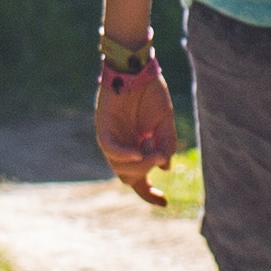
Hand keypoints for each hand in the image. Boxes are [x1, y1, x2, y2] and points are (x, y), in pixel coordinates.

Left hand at [96, 59, 179, 206]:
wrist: (137, 67)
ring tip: (153, 151)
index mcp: (136, 148)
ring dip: (140, 164)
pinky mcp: (103, 127)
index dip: (149, 194)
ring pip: (120, 167)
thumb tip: (165, 167)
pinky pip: (110, 149)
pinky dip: (124, 154)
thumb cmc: (150, 92)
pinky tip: (139, 152)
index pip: (138, 179)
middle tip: (158, 161)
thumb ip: (166, 144)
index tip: (164, 202)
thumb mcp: (164, 122)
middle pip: (128, 178)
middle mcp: (122, 147)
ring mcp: (112, 138)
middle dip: (145, 178)